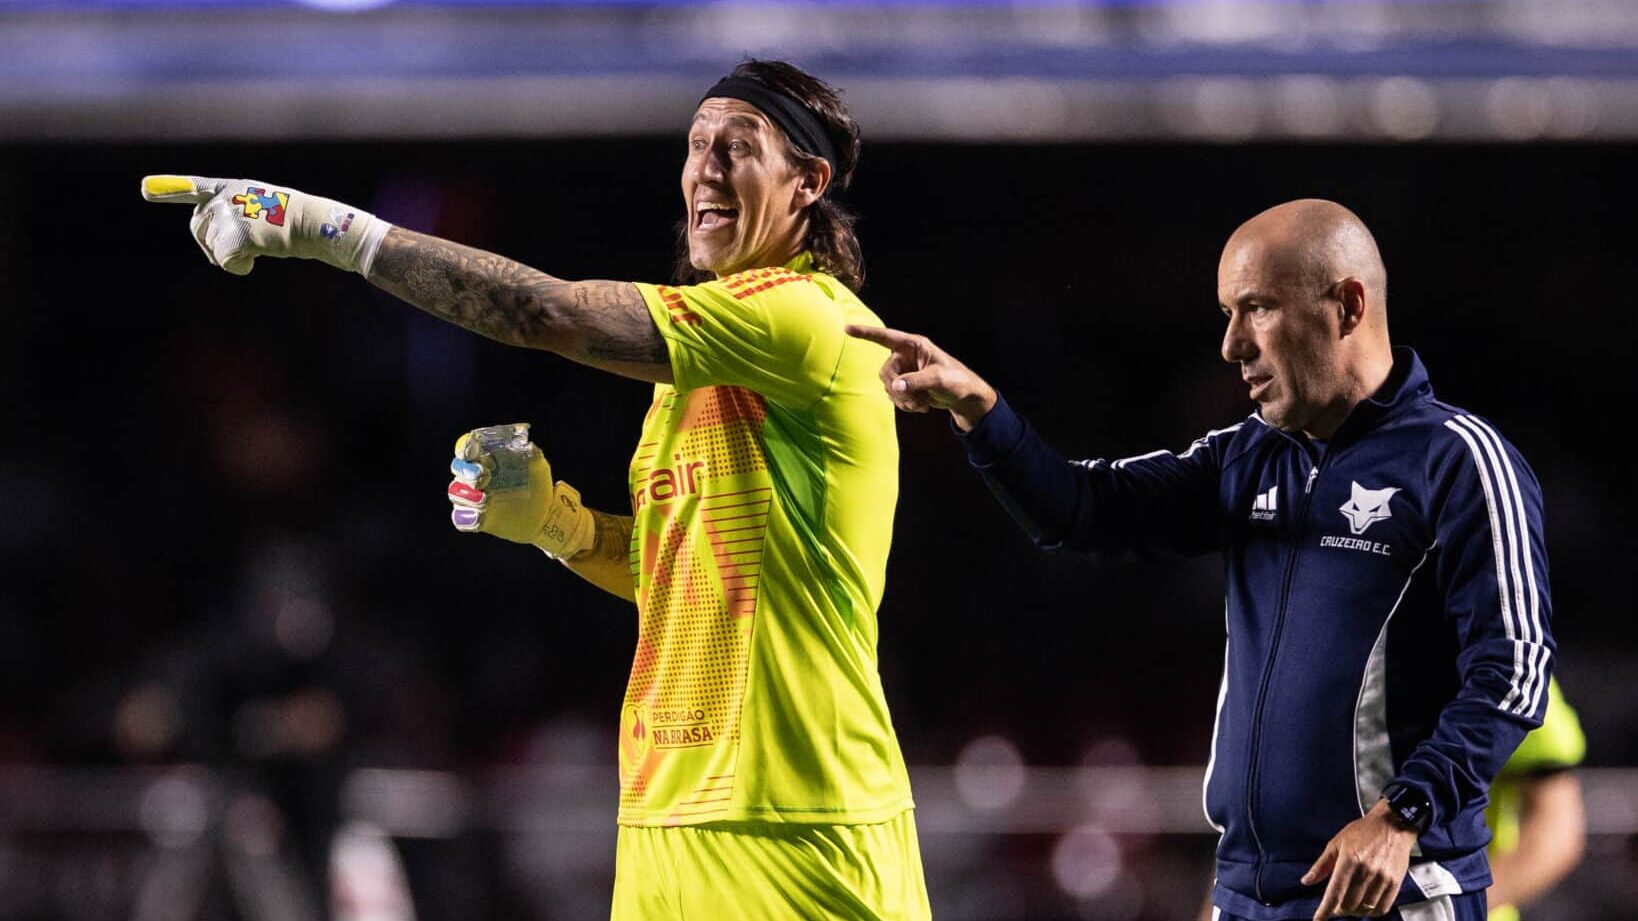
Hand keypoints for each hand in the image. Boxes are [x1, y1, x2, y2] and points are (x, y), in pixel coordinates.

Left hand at [139, 174, 389, 275]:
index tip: (144, 190)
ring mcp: (229, 213)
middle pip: (197, 227)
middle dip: (210, 244)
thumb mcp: (263, 211)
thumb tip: (220, 251)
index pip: (196, 188)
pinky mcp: (235, 233)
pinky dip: (239, 267)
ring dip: (230, 255)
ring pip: (210, 246)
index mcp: (233, 188)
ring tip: (259, 247)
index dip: (170, 189)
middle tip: (242, 250)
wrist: (316, 224)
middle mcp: (226, 196)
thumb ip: (236, 219)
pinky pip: (225, 261)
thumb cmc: (298, 223)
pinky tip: (257, 260)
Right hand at [447, 424, 594, 559]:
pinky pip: (460, 519)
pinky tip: (479, 518)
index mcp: (486, 458)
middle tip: (484, 476)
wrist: (544, 513)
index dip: (465, 447)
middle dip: (467, 472)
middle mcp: (474, 475)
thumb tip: (529, 447)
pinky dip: (466, 518)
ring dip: (467, 495)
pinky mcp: (476, 518)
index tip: (472, 449)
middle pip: (458, 468)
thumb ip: (533, 455)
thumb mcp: (538, 467)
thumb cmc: (536, 483)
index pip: (467, 447)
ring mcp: (473, 497)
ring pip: (455, 492)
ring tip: (485, 500)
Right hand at [844, 324, 997, 429]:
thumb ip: (916, 382)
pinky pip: (894, 395)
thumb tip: (895, 386)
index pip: (885, 337)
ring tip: (922, 404)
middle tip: (913, 400)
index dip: (865, 333)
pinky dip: (905, 404)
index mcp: (914, 345)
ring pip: (888, 386)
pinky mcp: (906, 384)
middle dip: (897, 388)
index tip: (846, 329)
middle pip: (885, 371)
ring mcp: (905, 370)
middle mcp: (906, 356)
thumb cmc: (957, 380)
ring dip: (903, 399)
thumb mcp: (938, 379)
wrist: (964, 397)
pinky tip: (922, 407)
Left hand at [1302, 799, 1416, 918]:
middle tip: (1335, 906)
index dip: (1325, 910)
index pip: (1334, 892)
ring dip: (1354, 912)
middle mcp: (1366, 871)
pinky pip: (1382, 908)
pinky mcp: (1395, 883)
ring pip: (1365, 908)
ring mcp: (1382, 878)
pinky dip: (1371, 912)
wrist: (1393, 824)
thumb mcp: (1337, 843)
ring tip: (1349, 906)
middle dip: (1338, 910)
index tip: (1318, 920)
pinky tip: (1365, 907)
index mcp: (1349, 860)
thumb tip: (1306, 881)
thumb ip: (1322, 865)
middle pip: (1349, 904)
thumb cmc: (1363, 831)